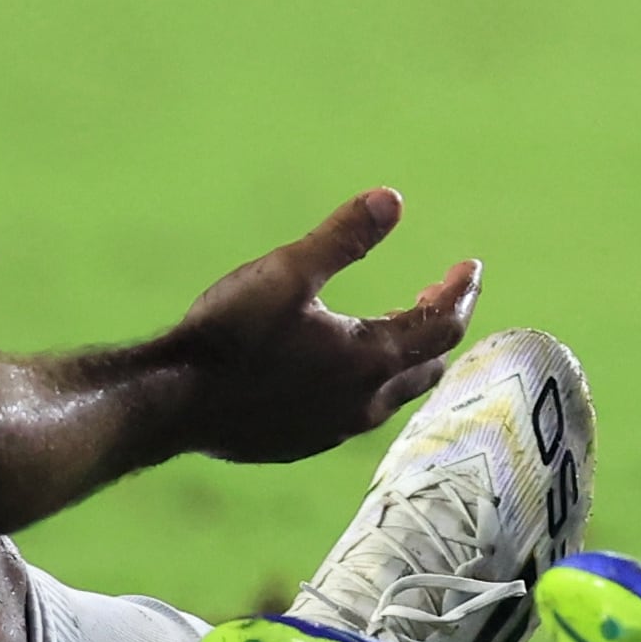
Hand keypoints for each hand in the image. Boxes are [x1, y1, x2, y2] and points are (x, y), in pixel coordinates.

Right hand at [146, 188, 478, 465]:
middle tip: (432, 292)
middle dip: (437, 325)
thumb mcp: (288, 272)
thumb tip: (393, 199)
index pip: (442, 326)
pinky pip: (355, 413)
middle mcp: (363, 403)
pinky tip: (337, 367)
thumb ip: (344, 237)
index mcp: (370, 359)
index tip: (469, 266)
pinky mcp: (302, 443)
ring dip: (404, 359)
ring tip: (390, 325)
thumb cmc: (230, 335)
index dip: (460, 292)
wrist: (171, 403)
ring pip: (392, 395)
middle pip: (427, 366)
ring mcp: (333, 431)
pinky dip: (367, 383)